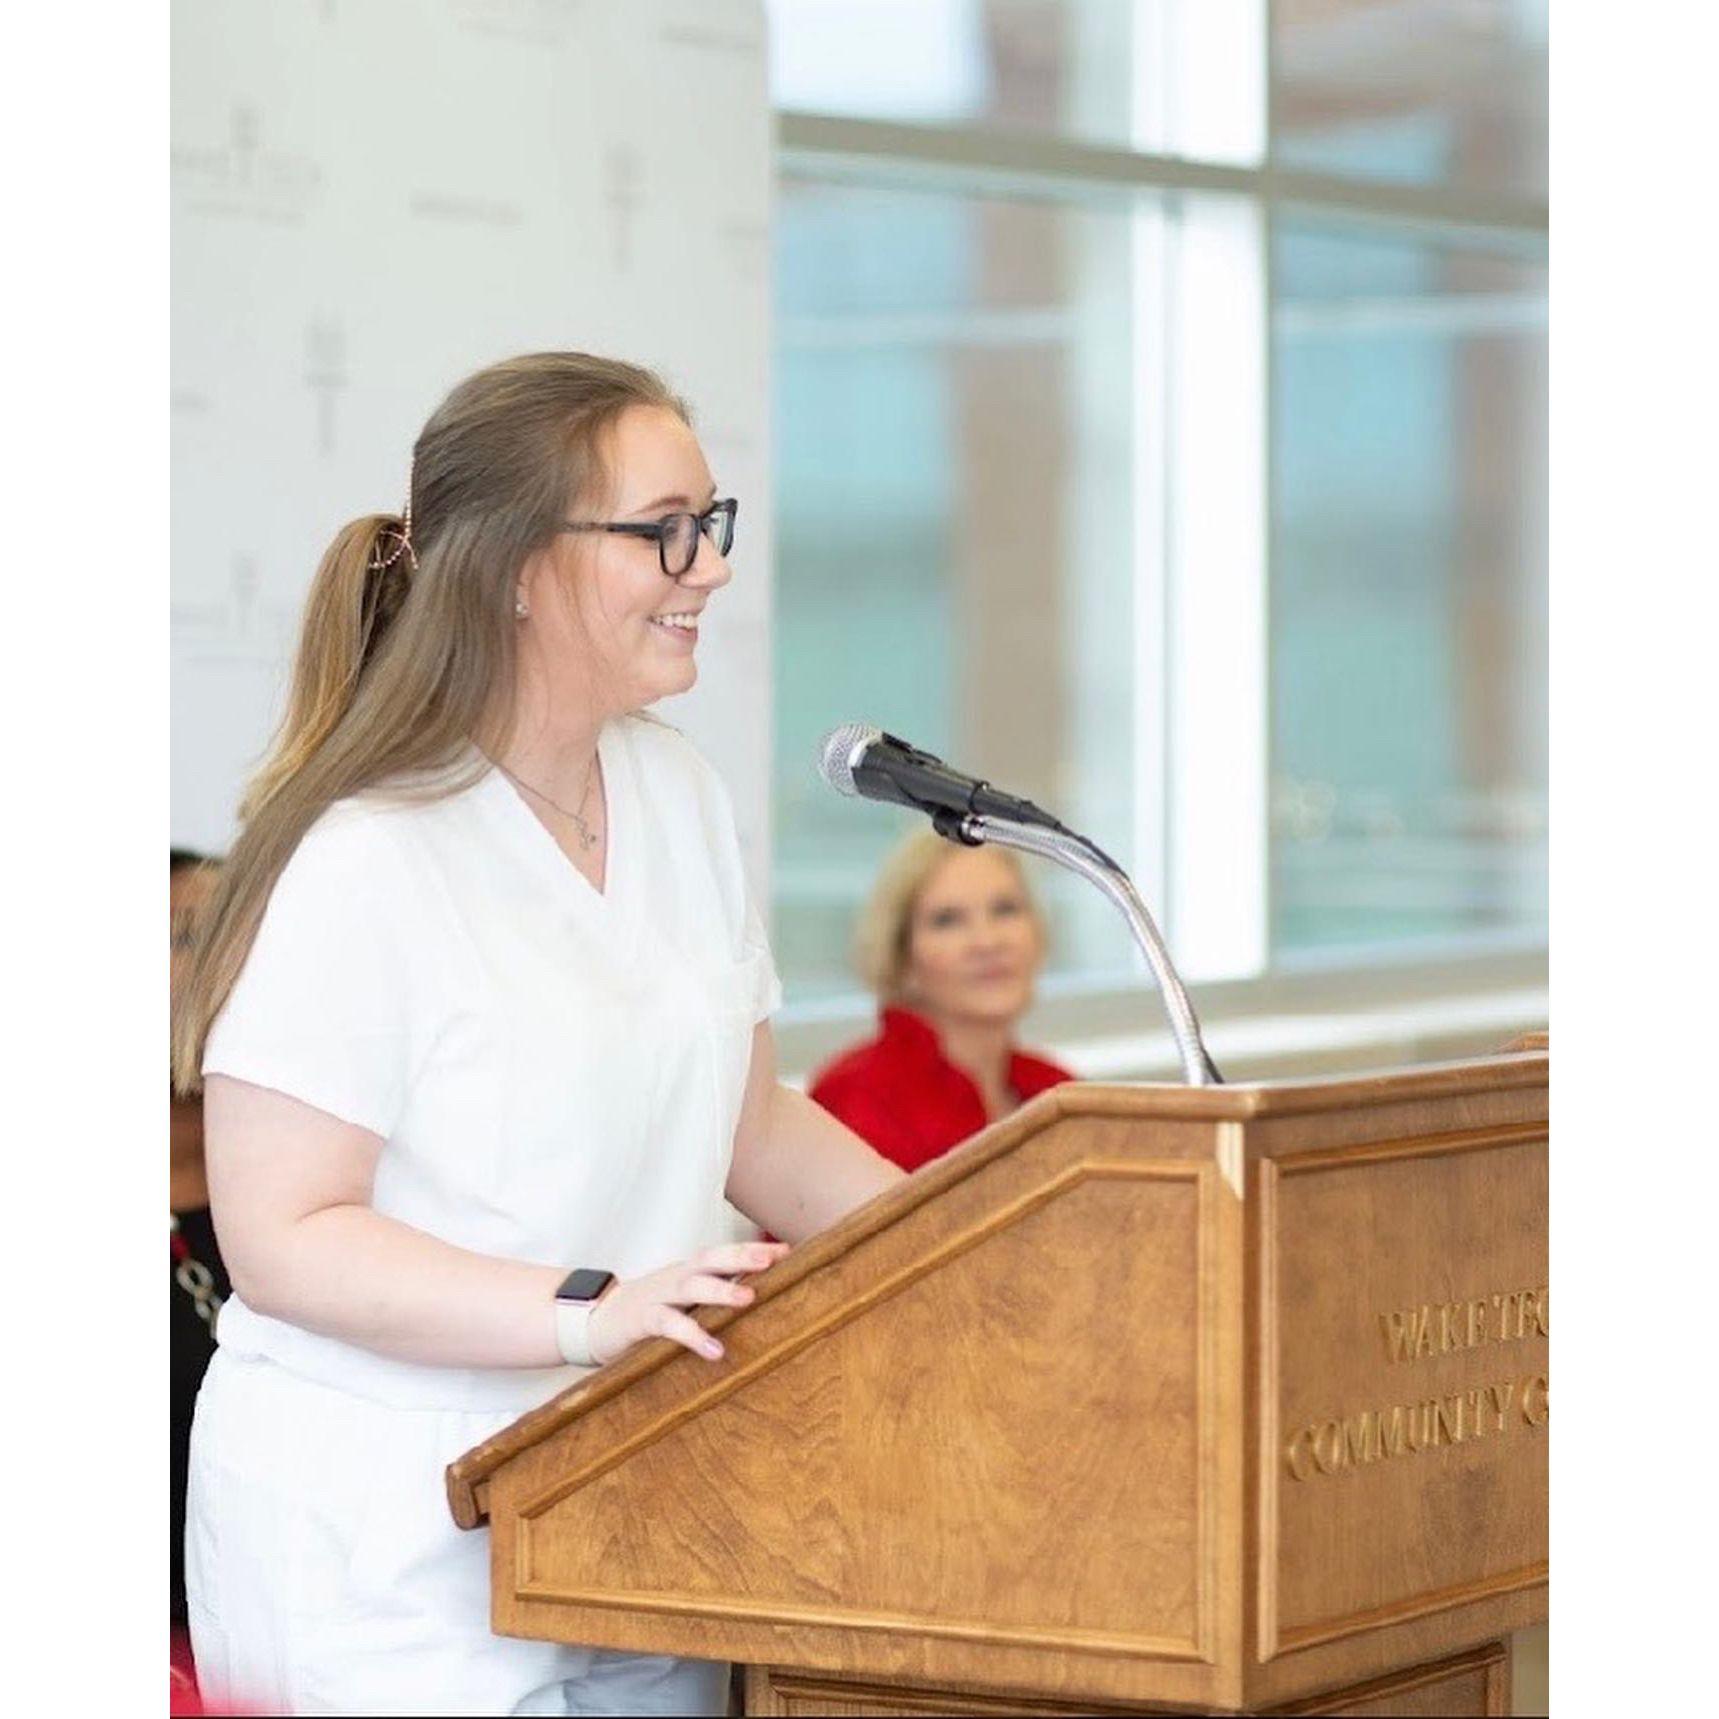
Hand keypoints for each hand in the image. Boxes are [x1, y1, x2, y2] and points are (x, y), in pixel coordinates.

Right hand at [586, 1241, 790, 1365]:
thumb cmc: (650, 1311)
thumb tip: (757, 1299)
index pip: (723, 1254)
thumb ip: (712, 1296)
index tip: (788, 1252)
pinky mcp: (641, 1320)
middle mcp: (676, 1277)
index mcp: (688, 1272)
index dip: (752, 1251)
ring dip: (721, 1289)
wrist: (595, 1320)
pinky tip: (715, 1350)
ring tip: (749, 1296)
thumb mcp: (682, 1300)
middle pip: (711, 1259)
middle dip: (742, 1256)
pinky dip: (692, 1334)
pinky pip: (668, 1324)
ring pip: (691, 1286)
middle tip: (773, 1260)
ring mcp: (658, 1296)